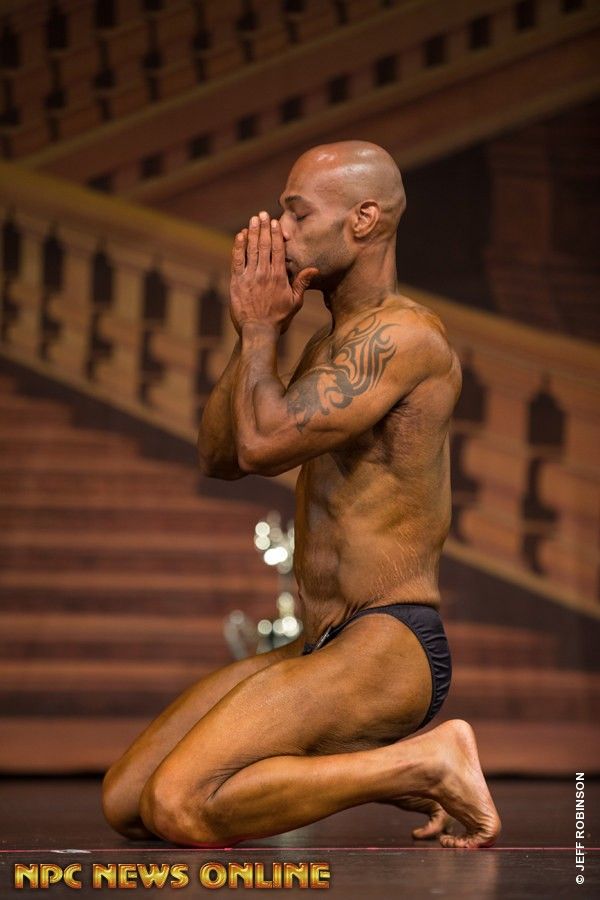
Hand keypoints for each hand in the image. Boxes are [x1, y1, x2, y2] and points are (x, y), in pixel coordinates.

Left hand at [230, 210, 317, 334]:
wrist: (258, 331)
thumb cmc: (279, 318)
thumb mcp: (295, 302)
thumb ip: (302, 283)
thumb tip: (314, 269)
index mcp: (279, 276)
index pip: (278, 250)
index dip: (276, 234)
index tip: (274, 222)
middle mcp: (265, 273)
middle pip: (264, 245)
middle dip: (264, 228)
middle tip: (263, 214)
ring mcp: (250, 276)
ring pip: (251, 249)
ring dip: (252, 232)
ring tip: (253, 219)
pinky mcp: (237, 282)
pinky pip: (237, 260)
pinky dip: (239, 246)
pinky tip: (240, 235)